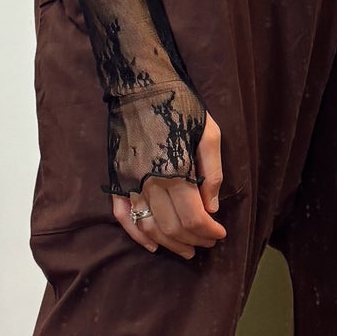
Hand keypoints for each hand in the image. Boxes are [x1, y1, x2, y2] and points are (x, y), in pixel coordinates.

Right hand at [110, 111, 226, 257]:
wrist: (141, 86)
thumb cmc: (181, 107)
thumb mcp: (209, 134)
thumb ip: (213, 173)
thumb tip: (212, 208)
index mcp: (176, 171)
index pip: (194, 218)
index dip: (209, 232)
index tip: (220, 234)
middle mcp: (150, 182)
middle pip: (172, 228)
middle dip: (193, 241)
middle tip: (207, 244)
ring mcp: (129, 182)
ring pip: (149, 227)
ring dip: (169, 244)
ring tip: (186, 250)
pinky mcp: (116, 179)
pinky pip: (123, 217)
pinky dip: (136, 235)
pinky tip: (152, 246)